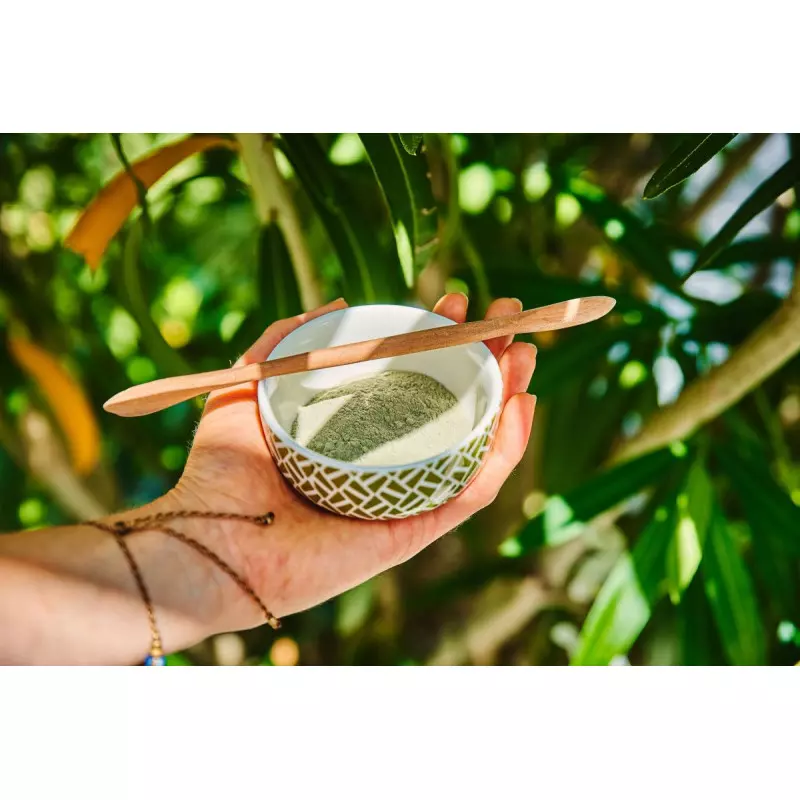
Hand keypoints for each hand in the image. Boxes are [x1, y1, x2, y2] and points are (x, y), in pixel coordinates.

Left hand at [166, 293, 536, 636]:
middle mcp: (387, 462)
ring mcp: (405, 495)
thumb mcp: (249, 385)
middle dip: (486, 359)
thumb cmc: (222, 470)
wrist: (212, 539)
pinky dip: (506, 450)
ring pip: (475, 444)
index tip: (454, 301)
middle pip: (454, 407)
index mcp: (356, 432)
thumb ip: (285, 342)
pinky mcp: (417, 529)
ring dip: (508, 397)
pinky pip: (476, 489)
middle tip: (505, 317)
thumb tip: (337, 303)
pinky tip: (519, 406)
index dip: (440, 340)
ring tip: (524, 353)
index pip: (413, 381)